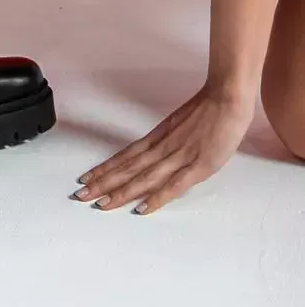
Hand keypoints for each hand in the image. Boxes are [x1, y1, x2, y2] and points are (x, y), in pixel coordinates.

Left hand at [72, 83, 255, 214]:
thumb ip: (168, 141)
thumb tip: (157, 155)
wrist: (227, 97)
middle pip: (127, 168)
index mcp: (158, 137)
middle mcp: (162, 147)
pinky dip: (157, 197)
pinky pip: (174, 185)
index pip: (126, 156)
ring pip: (143, 178)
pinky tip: (142, 208)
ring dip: (121, 192)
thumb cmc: (208, 109)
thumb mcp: (180, 125)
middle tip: (80, 195)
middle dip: (103, 183)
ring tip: (100, 203)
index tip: (87, 178)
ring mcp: (178, 157)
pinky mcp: (198, 166)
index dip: (106, 168)